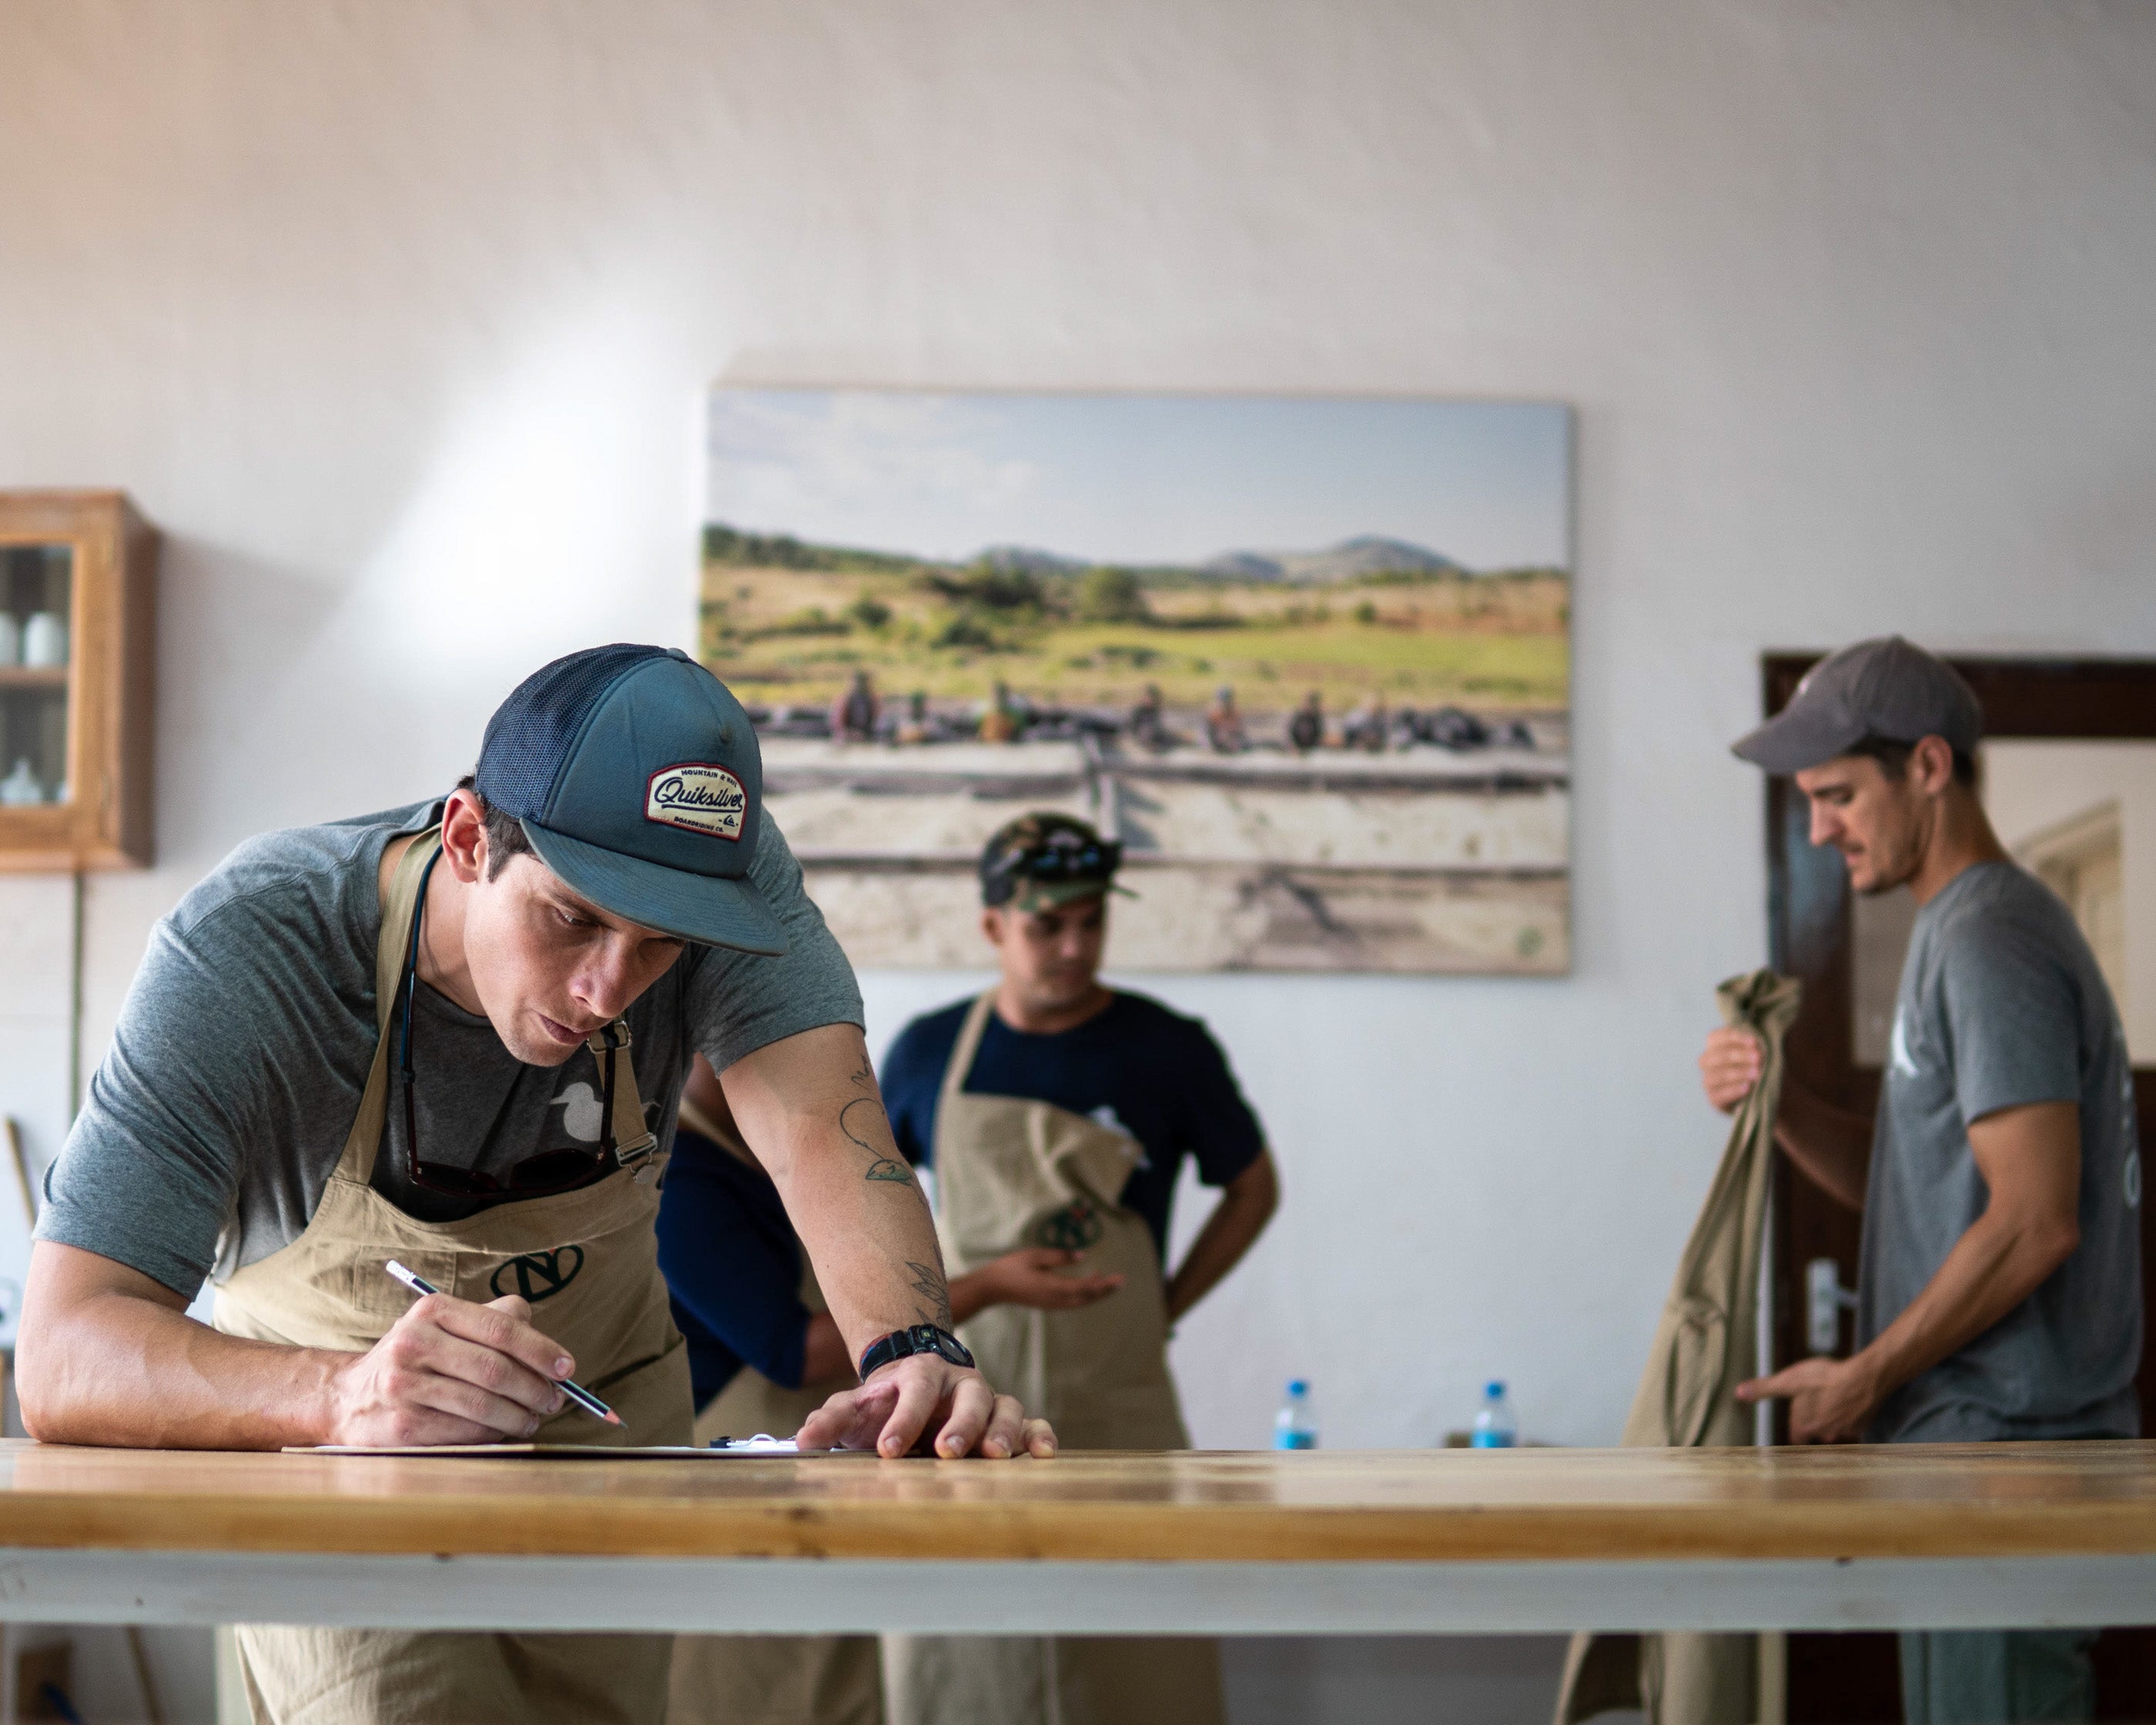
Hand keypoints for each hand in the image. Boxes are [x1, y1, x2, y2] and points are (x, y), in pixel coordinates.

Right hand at [327, 1292, 573, 1445]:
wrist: (349, 1397)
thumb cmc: (417, 1358)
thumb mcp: (446, 1325)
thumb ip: (495, 1321)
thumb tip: (545, 1341)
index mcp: (433, 1311)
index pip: (501, 1329)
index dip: (541, 1350)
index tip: (567, 1368)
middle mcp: (414, 1343)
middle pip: (495, 1370)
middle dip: (535, 1389)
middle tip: (554, 1401)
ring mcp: (404, 1386)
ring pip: (482, 1405)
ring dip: (518, 1417)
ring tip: (532, 1419)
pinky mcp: (401, 1426)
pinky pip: (463, 1433)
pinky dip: (492, 1435)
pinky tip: (501, 1432)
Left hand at [795, 1353, 1057, 1459]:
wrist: (915, 1382)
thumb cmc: (883, 1402)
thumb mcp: (853, 1407)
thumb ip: (830, 1419)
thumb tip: (802, 1440)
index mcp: (919, 1376)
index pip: (914, 1391)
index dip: (903, 1420)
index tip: (888, 1451)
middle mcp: (959, 1384)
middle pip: (969, 1396)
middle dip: (961, 1425)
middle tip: (947, 1451)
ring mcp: (987, 1400)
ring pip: (1005, 1406)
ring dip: (1004, 1431)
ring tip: (997, 1458)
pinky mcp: (1007, 1420)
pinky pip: (1032, 1421)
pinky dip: (1040, 1434)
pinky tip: (1044, 1454)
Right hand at [979, 1248, 1123, 1310]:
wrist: (992, 1288)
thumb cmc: (1011, 1268)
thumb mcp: (1035, 1256)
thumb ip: (1059, 1256)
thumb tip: (1082, 1256)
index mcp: (1053, 1287)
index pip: (1085, 1288)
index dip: (1104, 1284)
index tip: (1119, 1279)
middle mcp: (1056, 1299)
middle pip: (1087, 1298)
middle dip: (1105, 1290)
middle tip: (1121, 1281)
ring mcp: (1051, 1304)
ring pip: (1081, 1301)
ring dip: (1096, 1293)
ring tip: (1109, 1282)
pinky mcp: (1048, 1304)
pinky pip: (1072, 1301)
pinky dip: (1085, 1295)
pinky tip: (1089, 1284)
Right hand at [1700, 1028, 1763, 1113]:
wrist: (1762, 1095)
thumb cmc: (1760, 1067)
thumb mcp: (1759, 1052)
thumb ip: (1755, 1045)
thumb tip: (1757, 1040)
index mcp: (1714, 1046)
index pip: (1715, 1037)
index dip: (1732, 1037)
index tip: (1753, 1041)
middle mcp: (1707, 1063)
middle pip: (1714, 1056)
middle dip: (1737, 1055)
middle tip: (1758, 1057)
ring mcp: (1708, 1082)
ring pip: (1714, 1076)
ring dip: (1736, 1073)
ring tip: (1756, 1073)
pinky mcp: (1713, 1099)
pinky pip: (1717, 1095)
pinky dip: (1732, 1090)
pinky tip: (1747, 1087)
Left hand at [1735, 1355, 1879, 1442]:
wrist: (1863, 1378)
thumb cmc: (1823, 1378)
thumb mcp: (1789, 1380)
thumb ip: (1764, 1389)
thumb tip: (1739, 1393)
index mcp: (1805, 1425)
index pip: (1796, 1436)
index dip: (1795, 1428)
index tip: (1797, 1425)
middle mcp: (1824, 1434)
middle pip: (1816, 1434)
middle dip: (1815, 1423)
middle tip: (1816, 1407)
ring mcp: (1845, 1431)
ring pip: (1835, 1430)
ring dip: (1833, 1420)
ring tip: (1833, 1403)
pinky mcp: (1862, 1426)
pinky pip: (1853, 1425)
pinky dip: (1850, 1417)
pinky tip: (1849, 1403)